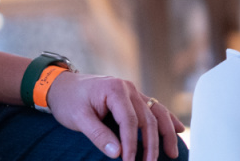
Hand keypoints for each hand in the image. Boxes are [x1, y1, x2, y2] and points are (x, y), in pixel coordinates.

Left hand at [45, 72, 185, 160]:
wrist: (61, 85)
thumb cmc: (68, 100)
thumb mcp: (78, 118)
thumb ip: (97, 134)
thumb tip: (117, 153)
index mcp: (114, 89)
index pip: (129, 120)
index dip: (131, 144)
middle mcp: (128, 88)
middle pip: (147, 118)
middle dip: (150, 144)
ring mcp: (133, 92)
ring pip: (156, 113)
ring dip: (165, 134)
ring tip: (171, 154)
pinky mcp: (133, 98)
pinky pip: (154, 108)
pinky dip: (166, 120)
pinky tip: (178, 130)